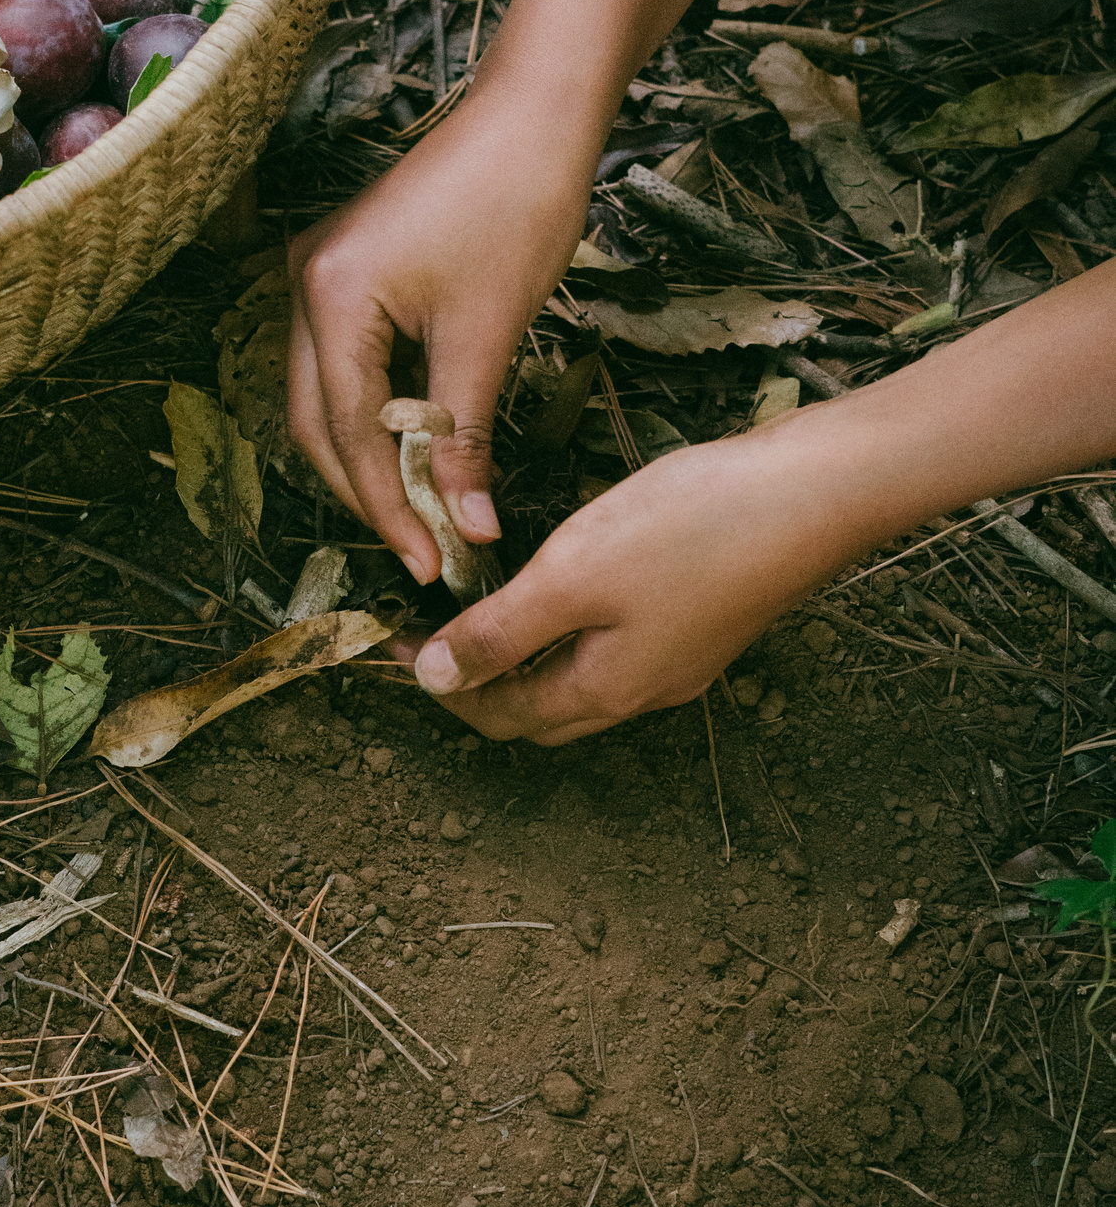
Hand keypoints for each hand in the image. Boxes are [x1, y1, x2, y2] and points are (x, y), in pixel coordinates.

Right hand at [287, 106, 596, 581]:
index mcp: (331, 296)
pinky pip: (341, 360)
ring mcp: (317, 272)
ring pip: (324, 396)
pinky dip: (374, 409)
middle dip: (366, 492)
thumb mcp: (488, 335)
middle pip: (316, 422)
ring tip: (422, 509)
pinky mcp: (343, 267)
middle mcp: (303, 283)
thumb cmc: (517, 203)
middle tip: (423, 549)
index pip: (348, 433)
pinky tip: (415, 444)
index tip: (431, 562)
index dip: (387, 508)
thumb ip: (464, 439)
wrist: (534, 114)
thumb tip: (467, 526)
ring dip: (368, 455)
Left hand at [408, 424, 865, 742]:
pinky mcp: (703, 619)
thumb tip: (433, 681)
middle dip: (478, 684)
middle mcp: (642, 690)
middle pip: (539, 709)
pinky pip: (616, 648)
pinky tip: (561, 590)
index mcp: (603, 689)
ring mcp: (679, 658)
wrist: (815, 493)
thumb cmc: (692, 528)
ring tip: (482, 612)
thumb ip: (501, 632)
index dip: (440, 686)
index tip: (391, 646)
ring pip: (580, 680)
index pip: (500, 714)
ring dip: (525, 659)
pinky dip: (570, 634)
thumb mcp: (572, 576)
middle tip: (427, 638)